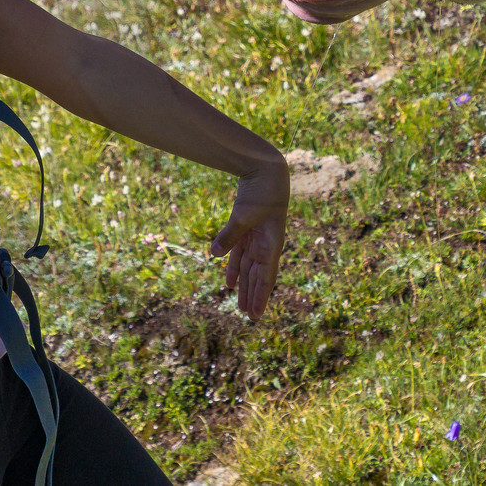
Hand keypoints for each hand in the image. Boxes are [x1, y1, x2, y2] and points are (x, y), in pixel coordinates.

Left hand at [209, 158, 288, 319]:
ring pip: (249, 268)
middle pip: (258, 276)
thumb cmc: (262, 192)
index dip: (261, 297)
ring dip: (244, 286)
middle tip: (248, 317)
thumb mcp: (244, 213)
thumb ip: (230, 235)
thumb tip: (214, 255)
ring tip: (240, 306)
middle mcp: (266, 245)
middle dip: (253, 296)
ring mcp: (257, 238)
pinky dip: (234, 268)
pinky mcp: (247, 230)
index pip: (266, 277)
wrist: (266, 169)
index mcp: (271, 244)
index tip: (256, 316)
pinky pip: (240, 254)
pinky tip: (228, 283)